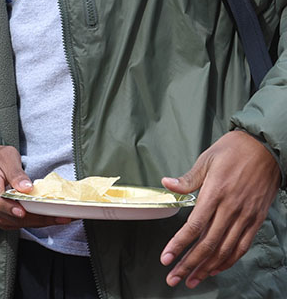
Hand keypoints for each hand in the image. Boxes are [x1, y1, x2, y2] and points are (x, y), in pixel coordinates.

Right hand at [0, 145, 72, 229]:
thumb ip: (14, 171)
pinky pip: (21, 224)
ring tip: (62, 218)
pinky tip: (52, 218)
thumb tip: (27, 187)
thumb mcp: (4, 156)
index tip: (23, 211)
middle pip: (12, 217)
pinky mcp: (4, 220)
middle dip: (37, 218)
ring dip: (41, 222)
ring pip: (19, 224)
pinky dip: (37, 221)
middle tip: (60, 216)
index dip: (9, 208)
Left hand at [160, 129, 280, 288]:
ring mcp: (245, 217)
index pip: (194, 226)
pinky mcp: (256, 220)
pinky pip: (241, 247)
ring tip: (192, 279)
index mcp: (215, 193)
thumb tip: (166, 184)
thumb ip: (187, 179)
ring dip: (207, 268)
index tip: (166, 258)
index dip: (179, 245)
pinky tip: (215, 268)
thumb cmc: (232, 151)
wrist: (264, 150)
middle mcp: (231, 208)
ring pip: (224, 250)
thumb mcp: (206, 160)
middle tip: (173, 278)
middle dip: (189, 264)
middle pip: (207, 244)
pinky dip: (228, 261)